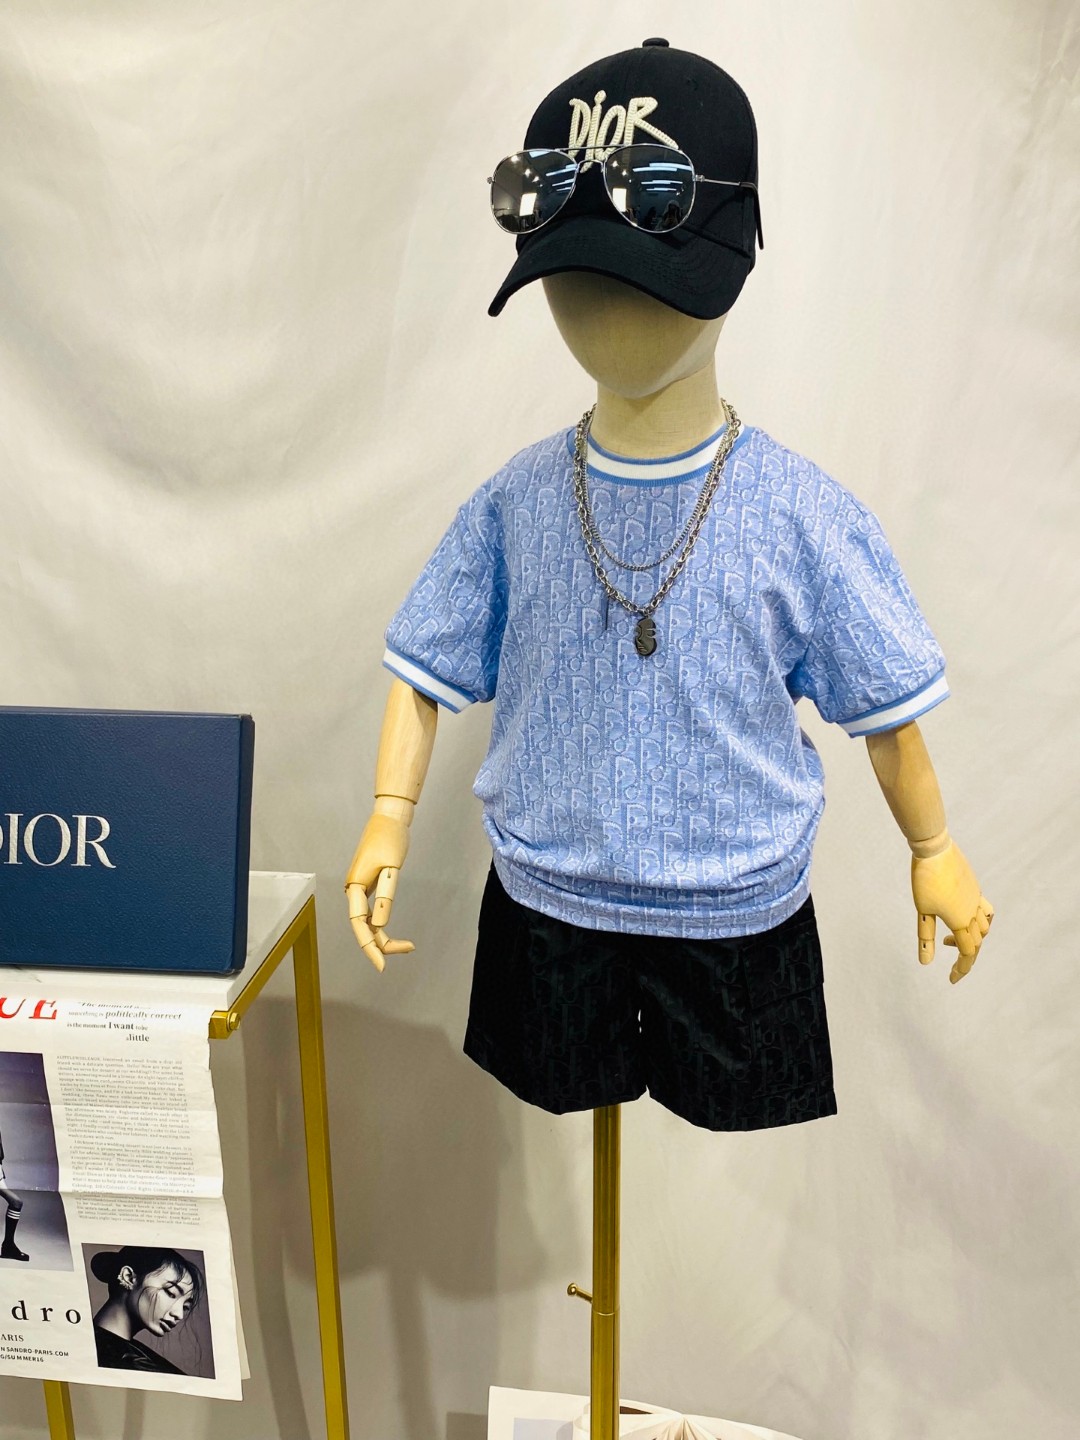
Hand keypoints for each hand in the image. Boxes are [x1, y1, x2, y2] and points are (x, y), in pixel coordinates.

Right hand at [345, 811, 414, 971]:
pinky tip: (392, 933)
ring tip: (407, 945)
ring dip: (383, 936)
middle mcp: (354, 890)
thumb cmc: (390, 839)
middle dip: (381, 945)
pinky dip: (383, 924)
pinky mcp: (369, 884)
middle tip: (407, 950)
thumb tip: (380, 923)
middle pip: (364, 927)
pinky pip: (373, 911)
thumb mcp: (391, 867)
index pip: (360, 925)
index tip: (382, 965)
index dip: (370, 947)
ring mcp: (360, 889)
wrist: (389, 818)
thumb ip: (385, 895)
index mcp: (355, 887)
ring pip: (369, 921)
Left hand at [911, 840, 993, 982]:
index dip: (961, 969)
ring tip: (951, 940)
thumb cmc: (924, 880)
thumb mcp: (922, 911)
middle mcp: (973, 912)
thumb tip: (926, 963)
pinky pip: (986, 911)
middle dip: (966, 958)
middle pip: (976, 943)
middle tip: (952, 968)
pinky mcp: (976, 889)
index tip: (951, 980)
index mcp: (960, 921)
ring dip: (973, 940)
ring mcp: (977, 899)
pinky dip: (982, 923)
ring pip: (984, 928)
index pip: (966, 953)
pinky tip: (968, 921)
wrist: (935, 850)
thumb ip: (926, 938)